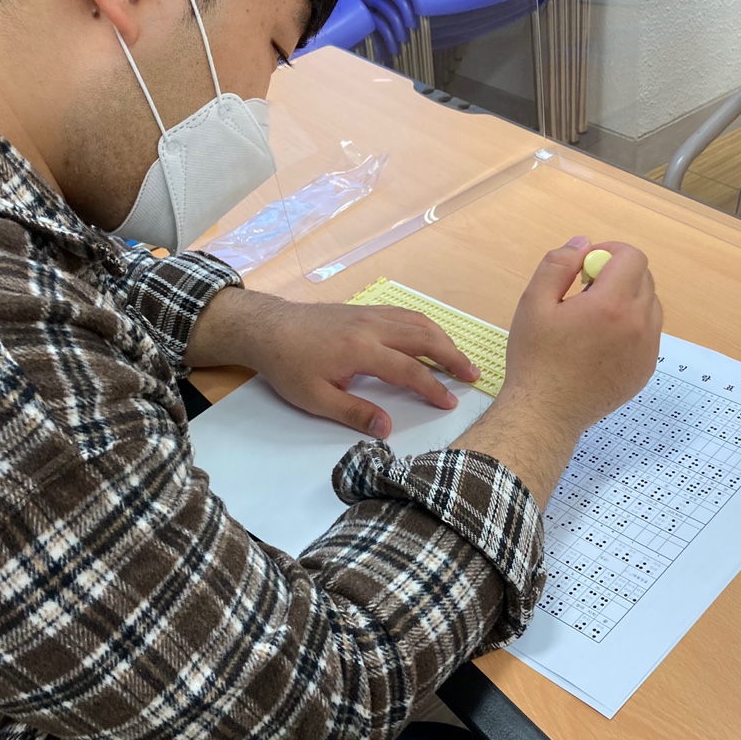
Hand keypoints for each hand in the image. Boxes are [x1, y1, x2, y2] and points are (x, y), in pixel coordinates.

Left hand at [185, 289, 479, 436]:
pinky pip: (403, 314)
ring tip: (459, 357)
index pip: (408, 370)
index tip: (451, 402)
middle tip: (473, 374)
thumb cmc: (288, 366)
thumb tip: (387, 429)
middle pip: (423, 338)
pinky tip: (430, 337)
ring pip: (417, 321)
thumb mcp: (315, 399)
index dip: (433, 387)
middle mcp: (371, 327)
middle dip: (452, 356)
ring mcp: (368, 314)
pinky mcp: (363, 310)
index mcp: (361, 351)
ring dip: (442, 338)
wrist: (267, 328)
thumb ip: (354, 413)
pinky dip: (424, 326)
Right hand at [502, 237, 662, 437]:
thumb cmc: (535, 358)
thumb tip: (583, 243)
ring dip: (626, 300)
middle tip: (583, 293)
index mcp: (612, 304)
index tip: (586, 267)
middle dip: (617, 275)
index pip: (632, 257)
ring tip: (592, 320)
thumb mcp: (533, 303)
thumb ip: (558, 265)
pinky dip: (631, 327)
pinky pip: (648, 333)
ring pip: (649, 305)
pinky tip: (600, 343)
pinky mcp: (646, 369)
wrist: (545, 413)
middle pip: (643, 278)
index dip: (609, 252)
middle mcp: (639, 324)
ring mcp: (647, 349)